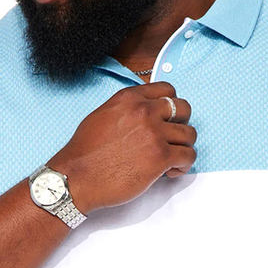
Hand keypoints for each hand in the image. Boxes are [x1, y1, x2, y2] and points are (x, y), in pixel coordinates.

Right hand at [48, 81, 195, 214]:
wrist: (76, 177)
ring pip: (190, 134)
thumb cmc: (85, 153)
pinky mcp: (160, 157)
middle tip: (172, 140)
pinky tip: (170, 172)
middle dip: (182, 124)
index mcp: (130, 98)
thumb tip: (143, 116)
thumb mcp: (103, 116)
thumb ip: (127, 110)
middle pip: (184, 108)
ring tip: (172, 160)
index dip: (172, 106)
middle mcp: (145, 111)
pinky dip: (184, 165)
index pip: (167, 89)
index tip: (168, 120)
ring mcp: (154, 134)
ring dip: (184, 147)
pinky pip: (188, 156)